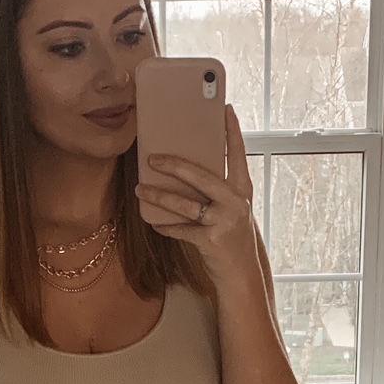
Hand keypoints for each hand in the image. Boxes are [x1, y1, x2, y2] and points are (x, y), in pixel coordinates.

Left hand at [137, 106, 257, 286]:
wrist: (242, 274)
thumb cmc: (232, 236)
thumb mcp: (231, 209)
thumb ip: (216, 190)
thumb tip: (183, 170)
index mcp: (242, 190)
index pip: (238, 155)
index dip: (232, 132)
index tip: (225, 110)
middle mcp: (235, 203)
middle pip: (201, 176)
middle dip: (174, 165)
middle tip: (152, 157)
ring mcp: (224, 222)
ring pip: (185, 204)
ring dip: (159, 196)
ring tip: (141, 189)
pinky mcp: (211, 241)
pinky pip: (181, 230)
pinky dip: (166, 226)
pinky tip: (155, 222)